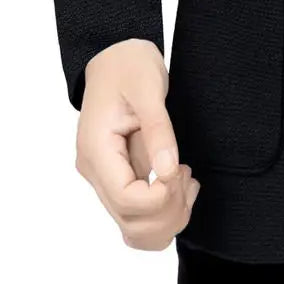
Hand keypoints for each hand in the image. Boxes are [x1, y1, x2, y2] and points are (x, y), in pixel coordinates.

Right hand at [75, 39, 198, 249]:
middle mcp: (96, 172)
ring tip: (186, 179)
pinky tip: (181, 182)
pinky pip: (139, 213)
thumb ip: (158, 130)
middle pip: (131, 222)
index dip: (161, 197)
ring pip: (134, 227)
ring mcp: (105, 177)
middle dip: (169, 209)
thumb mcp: (148, 88)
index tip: (181, 169)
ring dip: (168, 216)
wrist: (115, 56)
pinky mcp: (119, 177)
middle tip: (188, 174)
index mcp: (96, 150)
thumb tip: (167, 172)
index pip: (126, 200)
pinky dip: (164, 210)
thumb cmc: (129, 65)